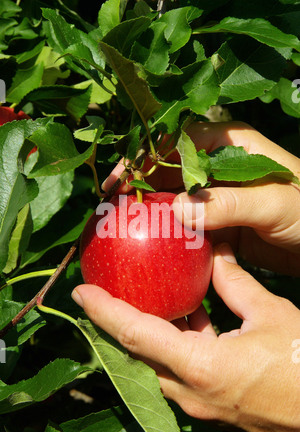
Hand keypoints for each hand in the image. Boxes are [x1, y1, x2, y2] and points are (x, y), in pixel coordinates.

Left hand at [72, 243, 299, 431]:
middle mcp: (192, 391)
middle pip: (138, 354)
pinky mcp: (214, 404)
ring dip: (144, 335)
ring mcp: (202, 403)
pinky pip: (180, 372)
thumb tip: (214, 253)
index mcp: (202, 367)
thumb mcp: (270, 314)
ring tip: (139, 303)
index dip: (104, 312)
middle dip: (115, 325)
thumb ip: (235, 282)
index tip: (81, 292)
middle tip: (102, 295)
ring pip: (157, 366)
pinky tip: (186, 319)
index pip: (137, 334)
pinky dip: (173, 345)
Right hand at [104, 121, 299, 275]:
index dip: (143, 158)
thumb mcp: (274, 202)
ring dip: (149, 209)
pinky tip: (150, 242)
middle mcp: (217, 165)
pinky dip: (167, 231)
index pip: (176, 142)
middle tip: (110, 205)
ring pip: (173, 197)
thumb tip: (179, 211)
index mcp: (229, 144)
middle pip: (167, 169)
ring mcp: (216, 195)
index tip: (120, 180)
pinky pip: (185, 224)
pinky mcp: (217, 221)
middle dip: (138, 184)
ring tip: (121, 223)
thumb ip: (229, 203)